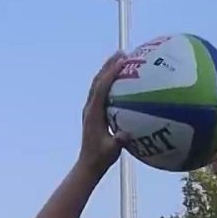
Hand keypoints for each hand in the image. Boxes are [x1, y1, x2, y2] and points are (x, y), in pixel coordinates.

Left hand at [79, 51, 129, 171]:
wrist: (88, 164)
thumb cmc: (100, 158)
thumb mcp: (111, 150)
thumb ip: (119, 142)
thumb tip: (128, 134)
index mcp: (93, 113)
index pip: (101, 88)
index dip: (111, 73)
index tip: (122, 61)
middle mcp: (89, 108)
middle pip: (98, 80)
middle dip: (109, 65)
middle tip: (122, 53)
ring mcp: (91, 109)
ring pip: (98, 84)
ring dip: (108, 70)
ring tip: (121, 59)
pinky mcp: (94, 113)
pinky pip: (101, 92)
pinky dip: (109, 82)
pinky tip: (122, 80)